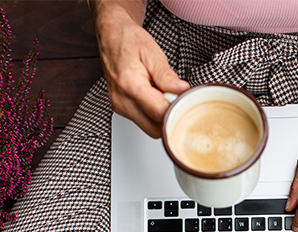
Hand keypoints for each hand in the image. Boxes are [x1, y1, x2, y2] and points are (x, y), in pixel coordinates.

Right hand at [94, 1, 188, 137]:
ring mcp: (119, 106)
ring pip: (149, 128)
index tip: (186, 103)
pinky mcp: (121, 109)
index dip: (177, 111)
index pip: (159, 113)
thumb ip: (167, 76)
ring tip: (165, 96)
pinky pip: (143, 121)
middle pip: (154, 128)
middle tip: (177, 100)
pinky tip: (157, 98)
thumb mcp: (153, 54)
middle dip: (170, 118)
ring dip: (162, 118)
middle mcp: (121, 100)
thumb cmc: (129, 41)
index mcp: (130, 85)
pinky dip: (154, 115)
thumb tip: (182, 91)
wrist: (111, 36)